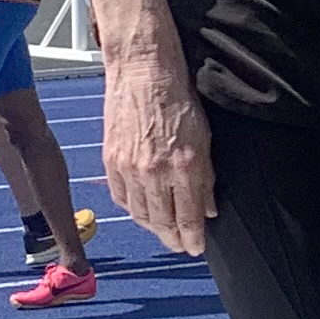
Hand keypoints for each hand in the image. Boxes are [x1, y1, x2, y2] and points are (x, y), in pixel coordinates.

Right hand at [103, 49, 217, 254]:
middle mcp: (155, 172)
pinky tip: (141, 212)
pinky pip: (121, 198)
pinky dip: (132, 209)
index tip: (196, 248)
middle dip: (173, 239)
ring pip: (140, 214)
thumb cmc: (179, 97)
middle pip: (162, 221)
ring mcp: (129, 168)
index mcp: (183, 165)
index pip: (188, 216)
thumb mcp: (204, 136)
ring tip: (163, 233)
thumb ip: (205, 176)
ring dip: (153, 228)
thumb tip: (208, 209)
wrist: (143, 70)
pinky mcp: (111, 161)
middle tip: (180, 247)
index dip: (193, 237)